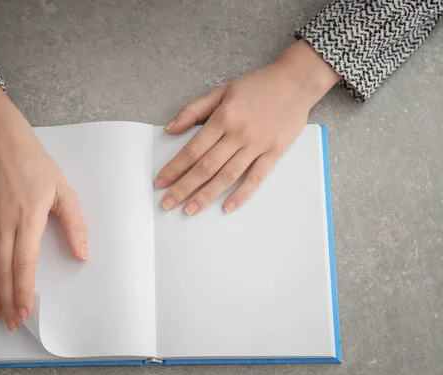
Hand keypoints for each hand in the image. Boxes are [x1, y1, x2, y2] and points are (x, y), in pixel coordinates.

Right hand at [0, 87, 87, 330]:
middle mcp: (4, 224)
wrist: (3, 145)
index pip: (24, 263)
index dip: (22, 290)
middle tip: (12, 323)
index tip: (25, 311)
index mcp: (28, 218)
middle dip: (7, 299)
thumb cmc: (37, 167)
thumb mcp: (64, 191)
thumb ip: (74, 224)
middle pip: (3, 270)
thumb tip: (82, 254)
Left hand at [155, 40, 339, 213]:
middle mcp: (238, 133)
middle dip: (184, 187)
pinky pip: (256, 177)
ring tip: (190, 210)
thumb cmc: (257, 85)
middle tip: (168, 204)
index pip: (193, 149)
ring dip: (207, 195)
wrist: (296, 81)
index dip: (174, 168)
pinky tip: (227, 207)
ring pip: (227, 175)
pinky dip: (242, 194)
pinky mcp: (275, 152)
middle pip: (206, 166)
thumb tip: (169, 128)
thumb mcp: (222, 91)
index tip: (160, 182)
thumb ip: (193, 110)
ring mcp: (257, 144)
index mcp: (223, 118)